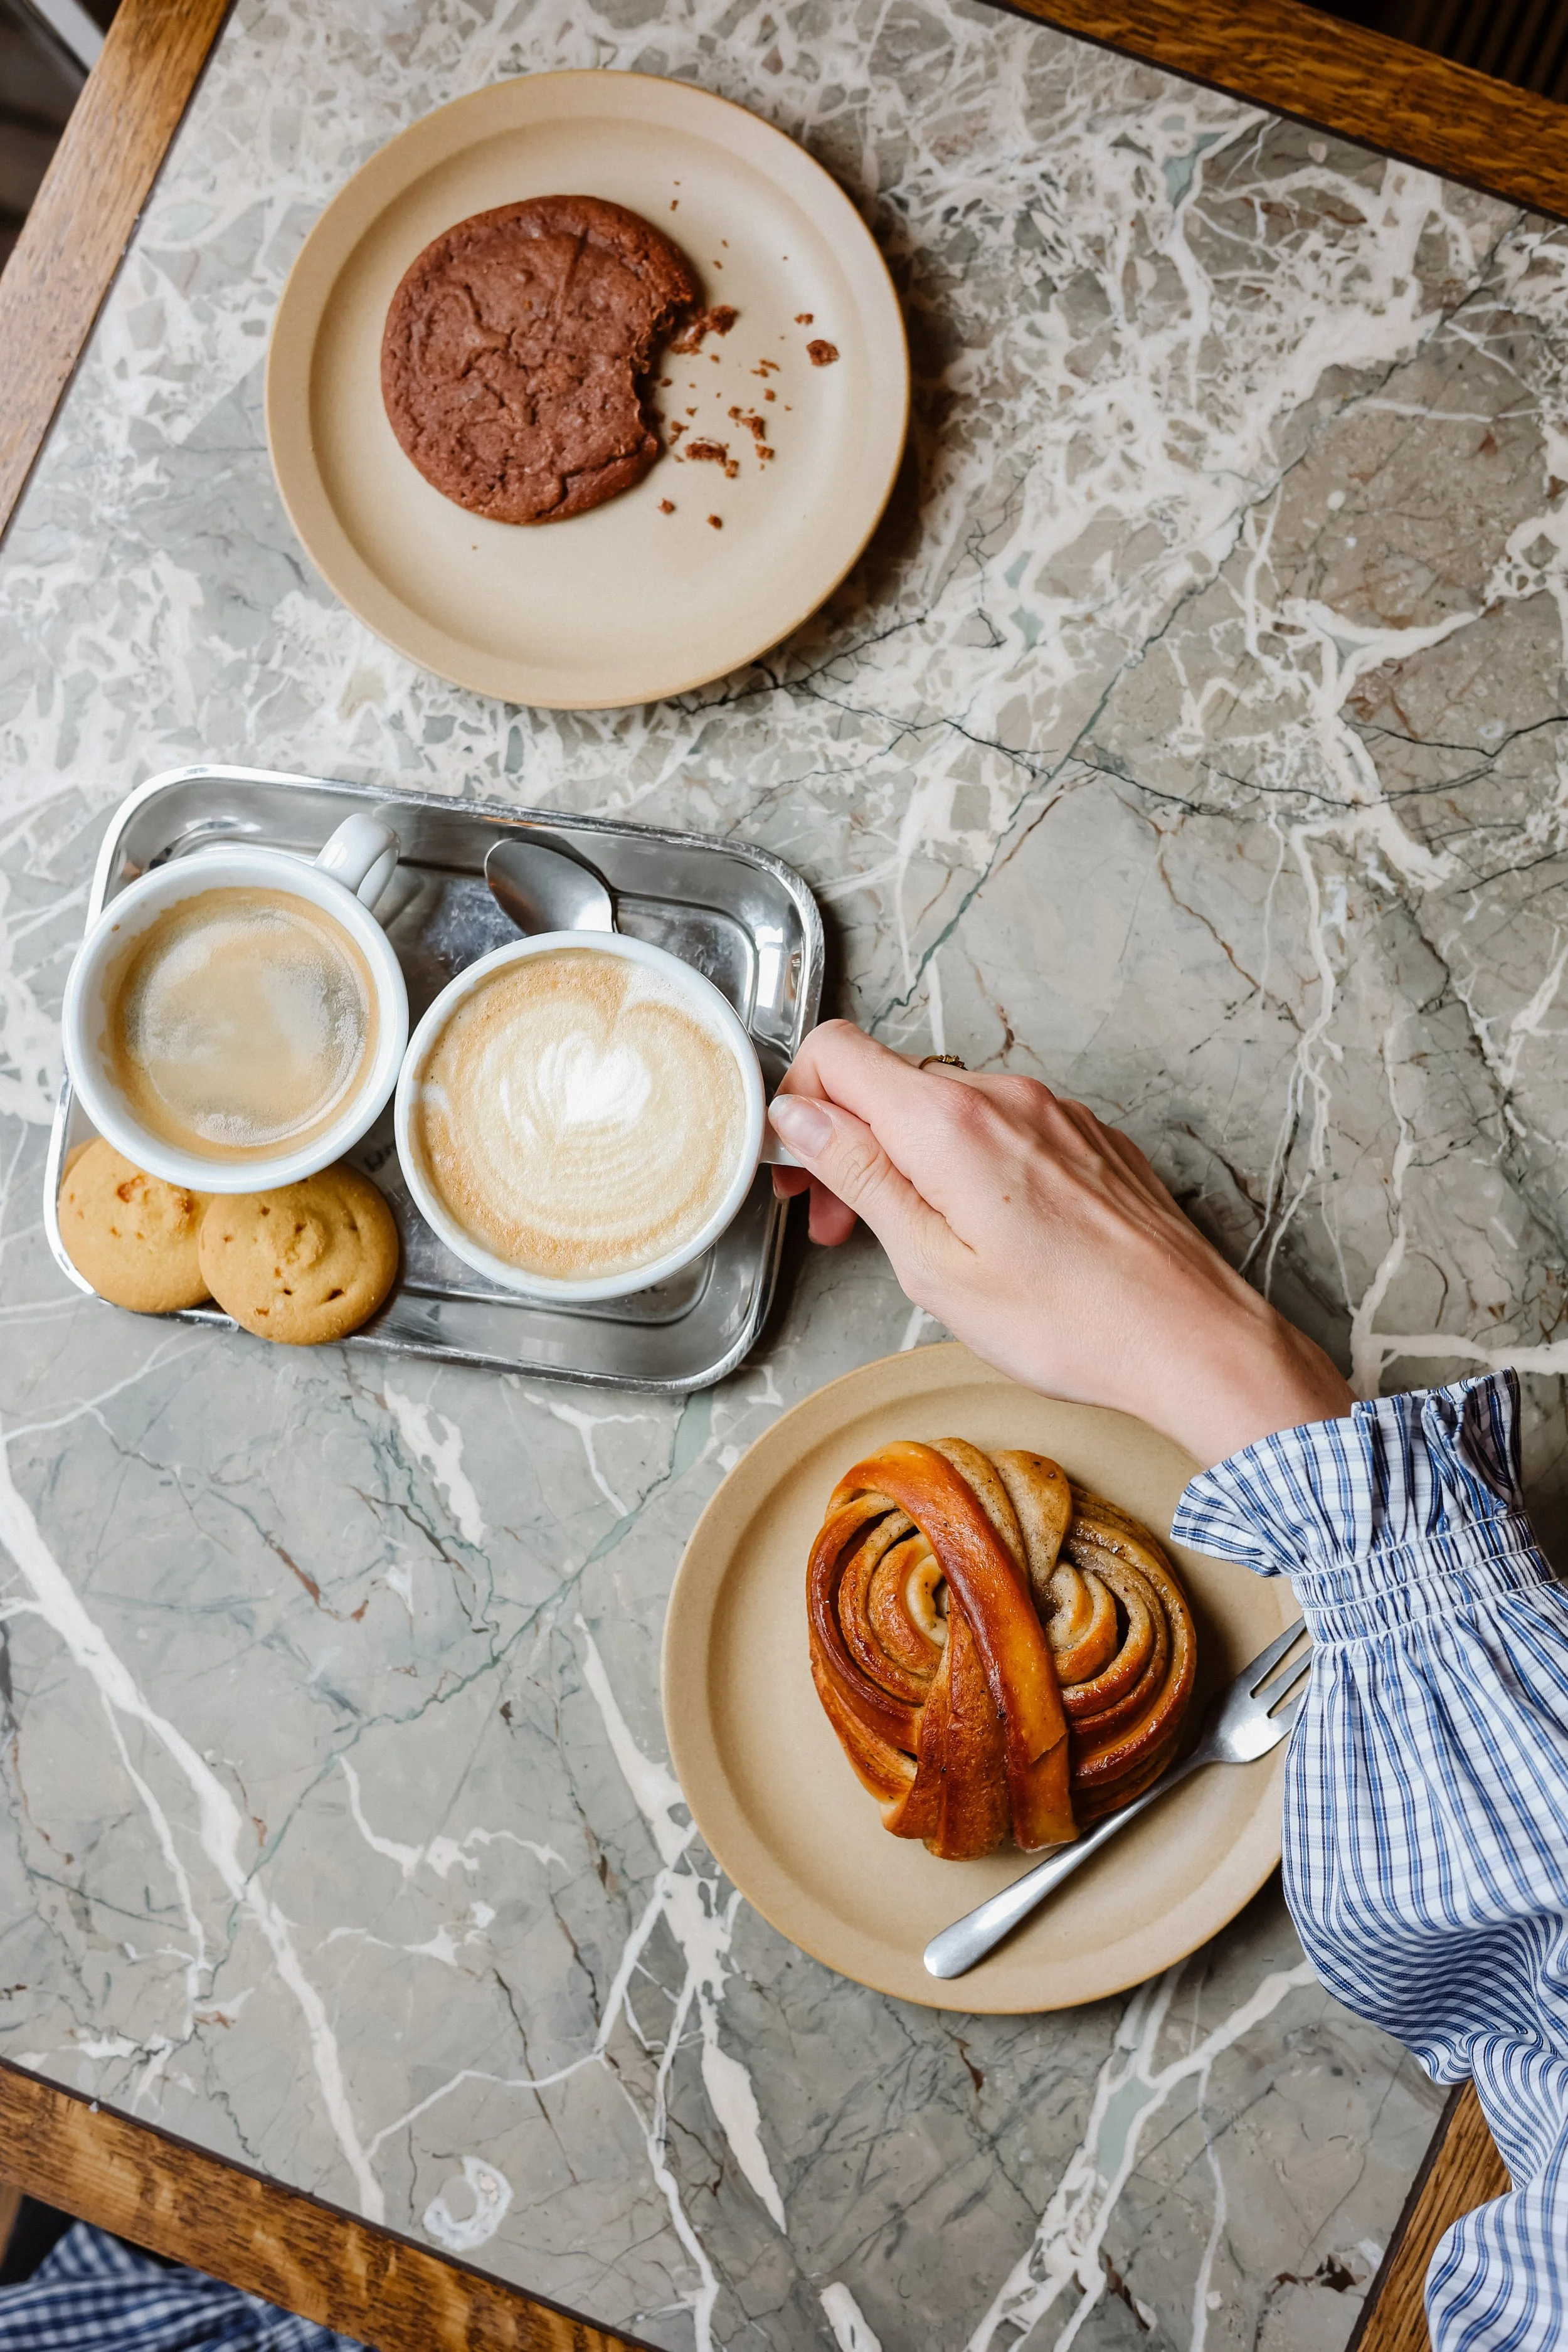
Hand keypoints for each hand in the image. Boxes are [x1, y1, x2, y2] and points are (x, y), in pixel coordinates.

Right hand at [767, 1023, 1351, 1468]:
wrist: (1190, 1337)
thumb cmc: (1070, 1320)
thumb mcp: (932, 1264)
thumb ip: (860, 1176)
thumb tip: (800, 1117)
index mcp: (949, 1121)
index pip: (836, 1050)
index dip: (797, 1102)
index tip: (795, 1168)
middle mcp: (1002, 1094)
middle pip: (888, 1082)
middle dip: (848, 1144)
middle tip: (837, 1224)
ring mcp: (1051, 1110)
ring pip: (944, 1108)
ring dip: (909, 1161)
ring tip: (918, 1240)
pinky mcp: (1086, 1136)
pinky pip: (1001, 1127)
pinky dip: (967, 1166)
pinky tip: (984, 1233)